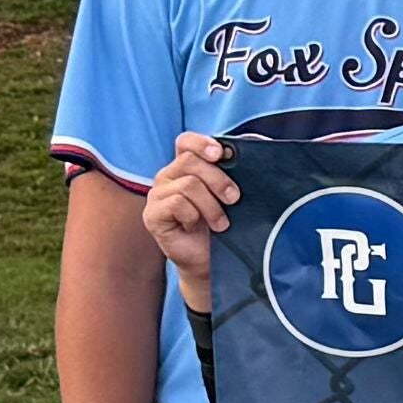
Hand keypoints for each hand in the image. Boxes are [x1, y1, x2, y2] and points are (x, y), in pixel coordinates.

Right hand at [141, 132, 239, 283]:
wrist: (211, 261)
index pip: (185, 141)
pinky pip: (177, 203)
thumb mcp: (230, 195)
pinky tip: (194, 227)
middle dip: (218, 180)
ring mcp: (157, 195)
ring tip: (220, 223)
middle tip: (234, 199)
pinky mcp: (151, 215)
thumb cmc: (222, 226)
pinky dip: (193, 216)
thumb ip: (233, 172)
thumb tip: (250, 147)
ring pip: (188, 184)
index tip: (221, 154)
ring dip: (211, 206)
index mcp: (186, 167)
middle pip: (190, 161)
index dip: (202, 143)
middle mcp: (167, 177)